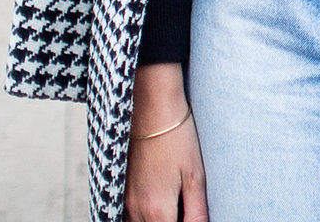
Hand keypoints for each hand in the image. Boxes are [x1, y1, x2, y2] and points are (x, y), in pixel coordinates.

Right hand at [125, 62, 208, 221]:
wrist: (151, 108)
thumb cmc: (177, 138)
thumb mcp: (195, 174)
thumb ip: (197, 210)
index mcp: (157, 210)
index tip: (196, 217)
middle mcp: (136, 210)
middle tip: (188, 208)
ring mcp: (125, 201)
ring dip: (160, 219)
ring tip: (177, 205)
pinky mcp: (122, 191)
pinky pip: (130, 216)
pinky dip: (146, 215)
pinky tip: (161, 203)